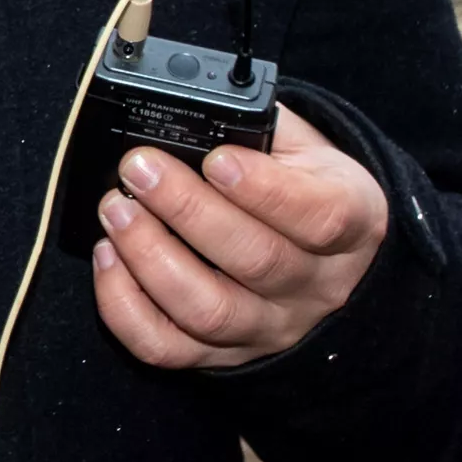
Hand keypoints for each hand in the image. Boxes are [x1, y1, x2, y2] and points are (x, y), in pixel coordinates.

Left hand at [91, 104, 390, 369]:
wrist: (328, 254)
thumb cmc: (309, 188)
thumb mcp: (309, 148)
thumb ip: (262, 126)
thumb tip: (197, 107)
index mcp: (352, 223)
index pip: (320, 217)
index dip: (265, 190)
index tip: (216, 159)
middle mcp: (316, 286)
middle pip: (255, 261)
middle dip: (186, 210)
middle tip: (139, 169)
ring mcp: (269, 327)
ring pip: (208, 311)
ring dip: (150, 258)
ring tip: (116, 209)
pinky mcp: (223, 354)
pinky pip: (166, 347)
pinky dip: (124, 307)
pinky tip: (108, 258)